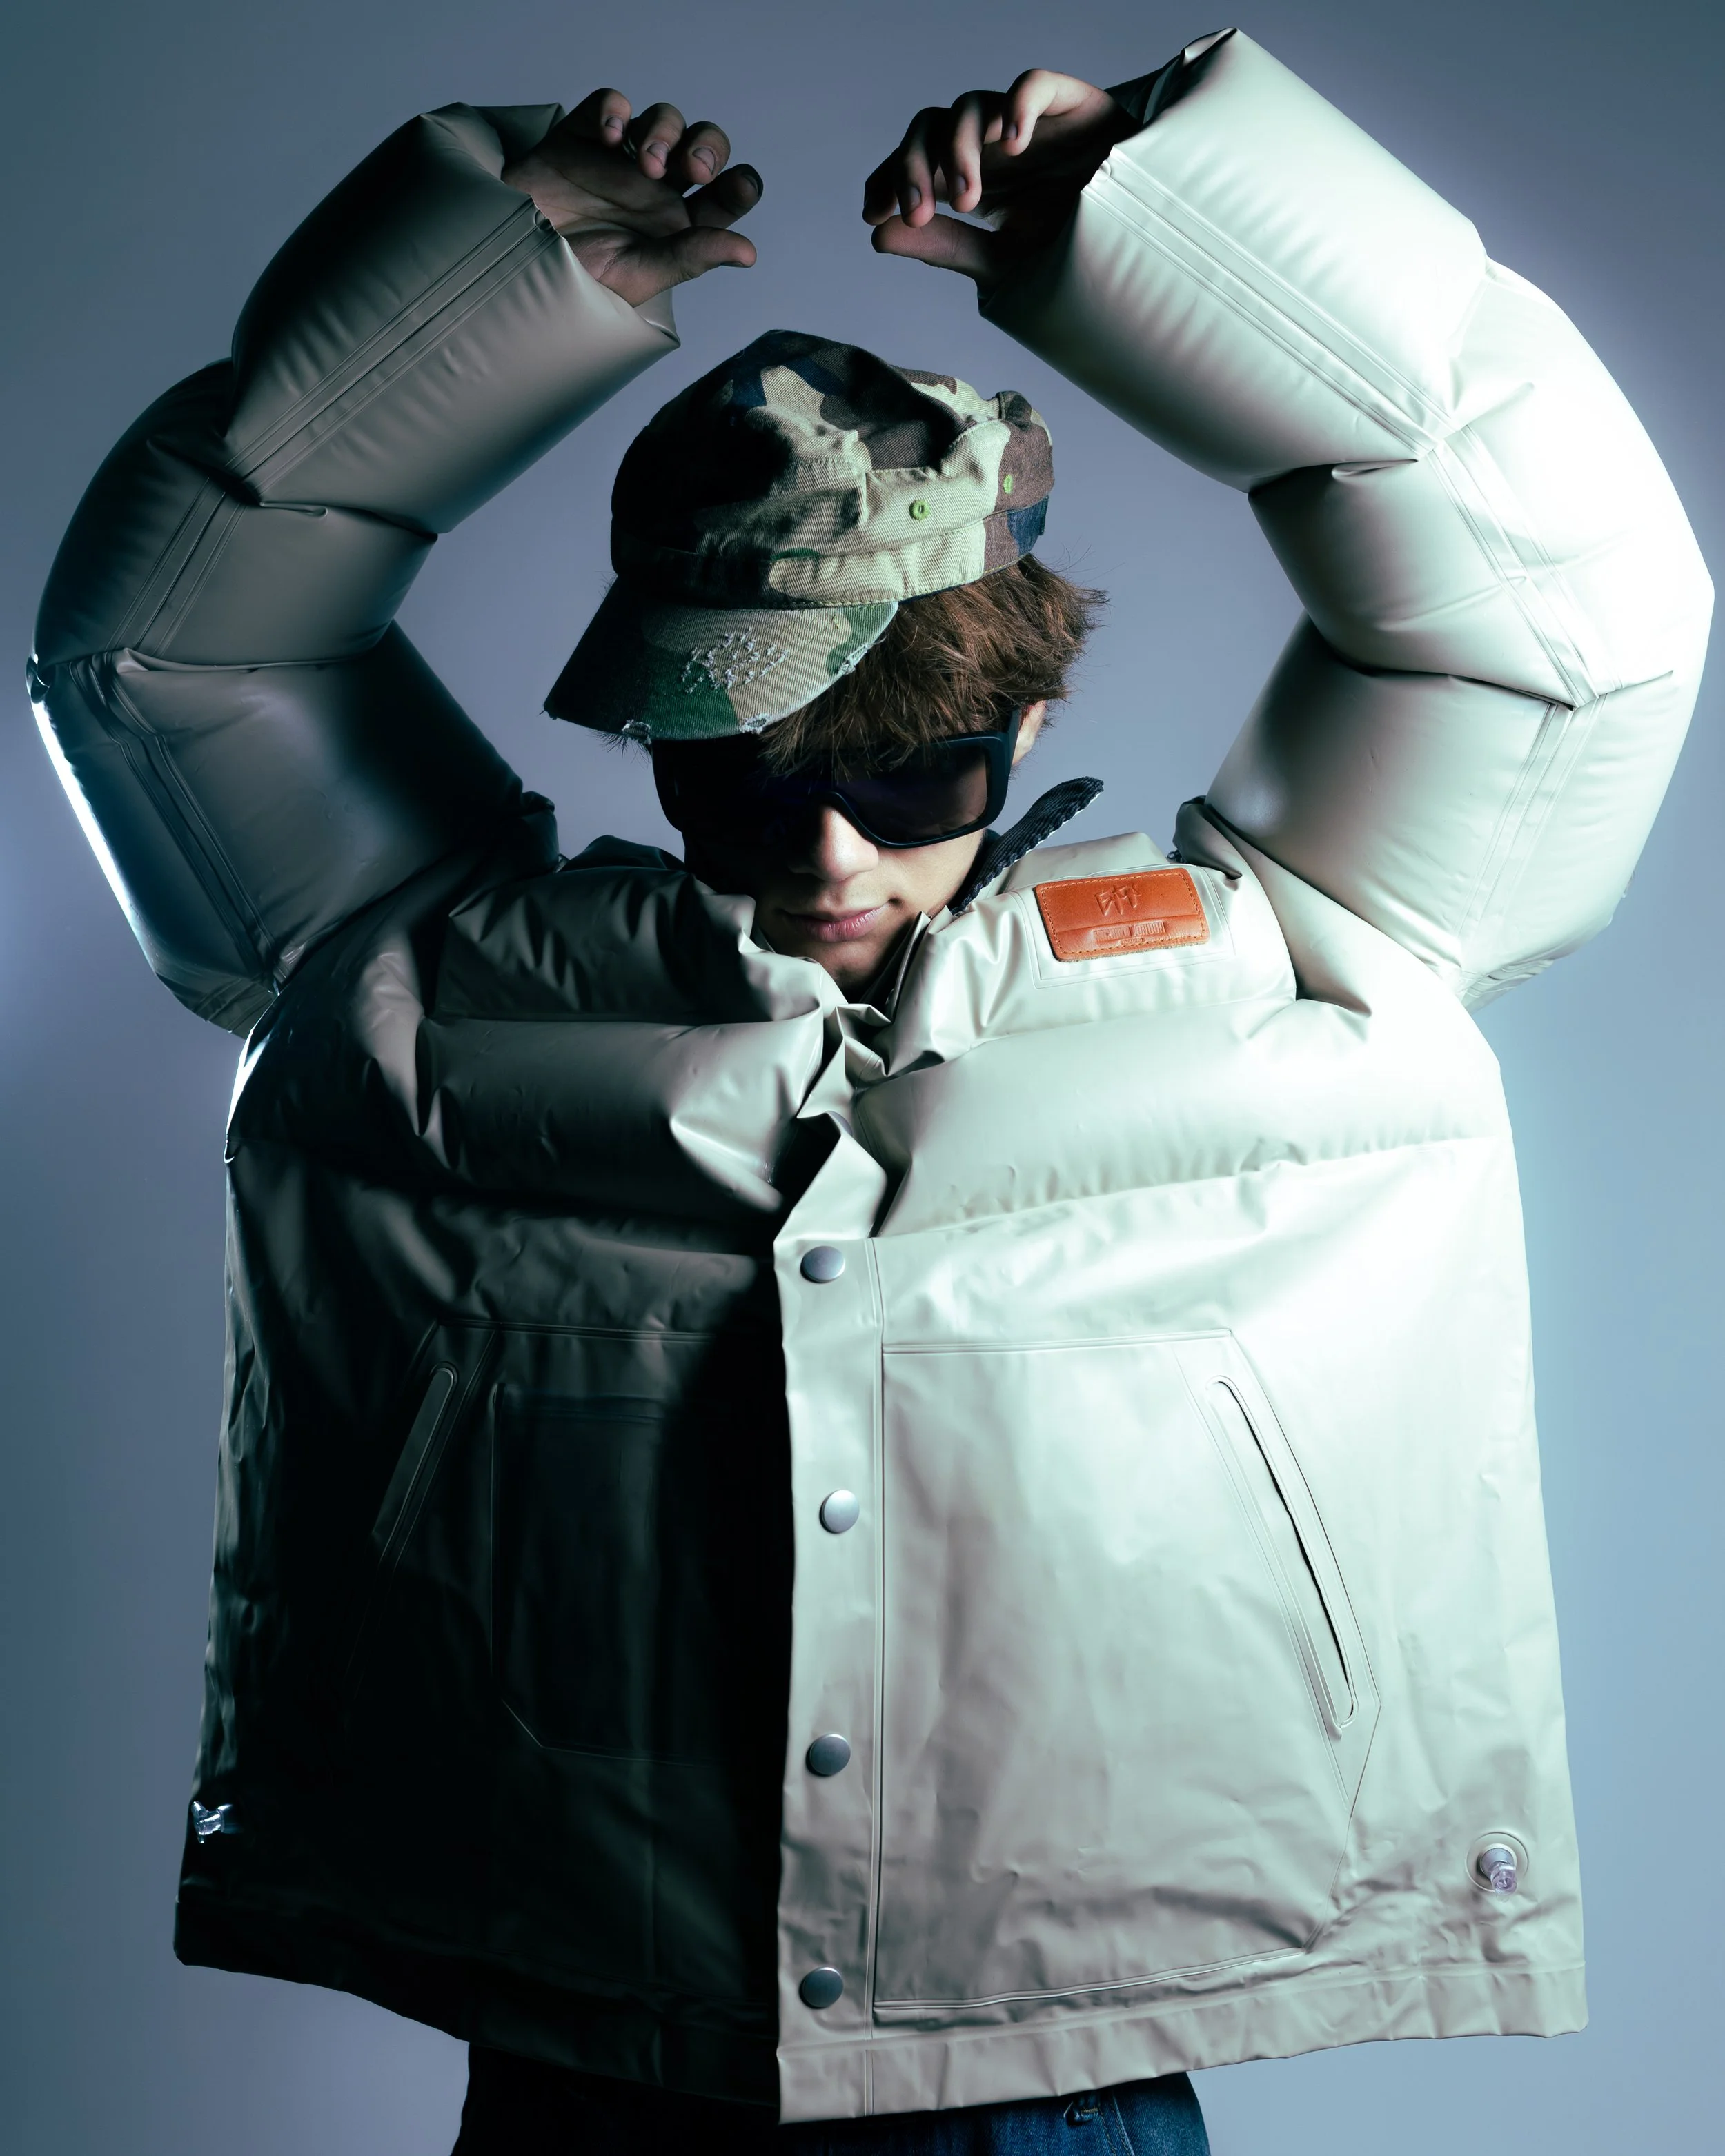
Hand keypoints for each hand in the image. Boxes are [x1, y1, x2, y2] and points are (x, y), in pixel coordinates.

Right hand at [503, 89, 761, 305]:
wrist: (511, 266)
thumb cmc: (573, 282)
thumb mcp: (637, 277)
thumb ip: (689, 258)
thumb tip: (746, 251)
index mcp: (678, 225)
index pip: (724, 196)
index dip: (740, 185)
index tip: (739, 187)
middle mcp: (656, 189)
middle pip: (702, 146)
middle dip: (709, 147)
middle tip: (695, 170)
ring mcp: (621, 160)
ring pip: (664, 120)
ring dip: (667, 132)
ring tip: (650, 165)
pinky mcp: (583, 135)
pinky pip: (610, 105)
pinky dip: (618, 110)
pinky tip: (615, 137)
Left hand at [863, 70, 1134, 288]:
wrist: (1141, 244)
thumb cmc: (1074, 251)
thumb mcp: (1002, 261)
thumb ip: (944, 246)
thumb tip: (878, 235)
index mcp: (970, 179)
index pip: (912, 162)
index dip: (886, 178)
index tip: (873, 213)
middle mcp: (989, 146)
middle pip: (928, 127)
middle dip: (912, 167)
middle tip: (918, 212)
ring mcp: (1025, 123)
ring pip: (969, 106)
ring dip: (958, 150)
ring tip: (972, 200)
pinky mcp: (1068, 103)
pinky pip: (1031, 84)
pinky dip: (1016, 107)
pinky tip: (1014, 147)